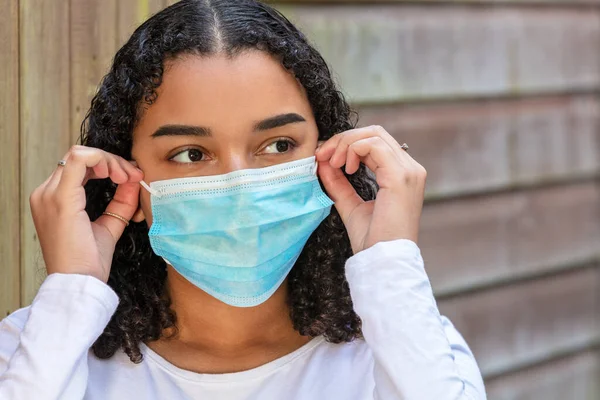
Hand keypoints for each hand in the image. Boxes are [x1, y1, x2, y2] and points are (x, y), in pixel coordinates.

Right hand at [29, 145, 142, 282]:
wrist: (79, 284)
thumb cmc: (89, 262)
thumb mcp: (110, 225)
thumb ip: (121, 202)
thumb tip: (134, 179)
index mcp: (53, 199)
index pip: (80, 166)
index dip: (108, 165)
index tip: (131, 177)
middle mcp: (46, 193)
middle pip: (80, 157)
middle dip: (112, 161)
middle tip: (134, 176)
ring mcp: (49, 194)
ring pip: (80, 154)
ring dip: (111, 161)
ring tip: (129, 177)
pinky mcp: (61, 199)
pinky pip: (79, 159)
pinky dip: (104, 160)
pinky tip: (121, 176)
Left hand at [316, 126, 425, 253]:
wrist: (383, 260)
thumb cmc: (372, 240)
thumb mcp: (349, 204)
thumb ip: (338, 182)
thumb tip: (322, 161)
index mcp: (402, 175)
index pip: (375, 143)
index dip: (347, 144)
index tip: (324, 157)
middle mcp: (410, 169)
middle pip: (375, 133)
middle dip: (343, 139)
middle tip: (323, 155)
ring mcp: (409, 171)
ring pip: (374, 135)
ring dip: (345, 144)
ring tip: (331, 163)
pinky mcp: (401, 176)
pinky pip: (374, 145)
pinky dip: (353, 150)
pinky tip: (344, 168)